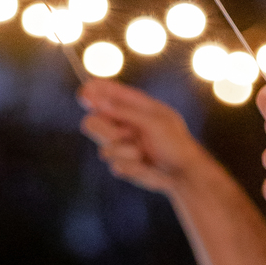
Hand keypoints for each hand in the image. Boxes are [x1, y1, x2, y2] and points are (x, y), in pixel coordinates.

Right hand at [79, 79, 207, 194]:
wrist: (182, 173)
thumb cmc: (174, 142)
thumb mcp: (153, 121)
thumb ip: (124, 111)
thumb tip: (98, 100)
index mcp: (134, 105)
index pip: (107, 93)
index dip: (93, 91)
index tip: (83, 94)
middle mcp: (123, 124)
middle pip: (93, 122)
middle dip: (104, 129)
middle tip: (120, 134)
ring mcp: (121, 145)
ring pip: (103, 148)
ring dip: (123, 150)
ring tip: (142, 151)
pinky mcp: (122, 164)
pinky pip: (113, 164)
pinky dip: (130, 165)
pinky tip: (143, 163)